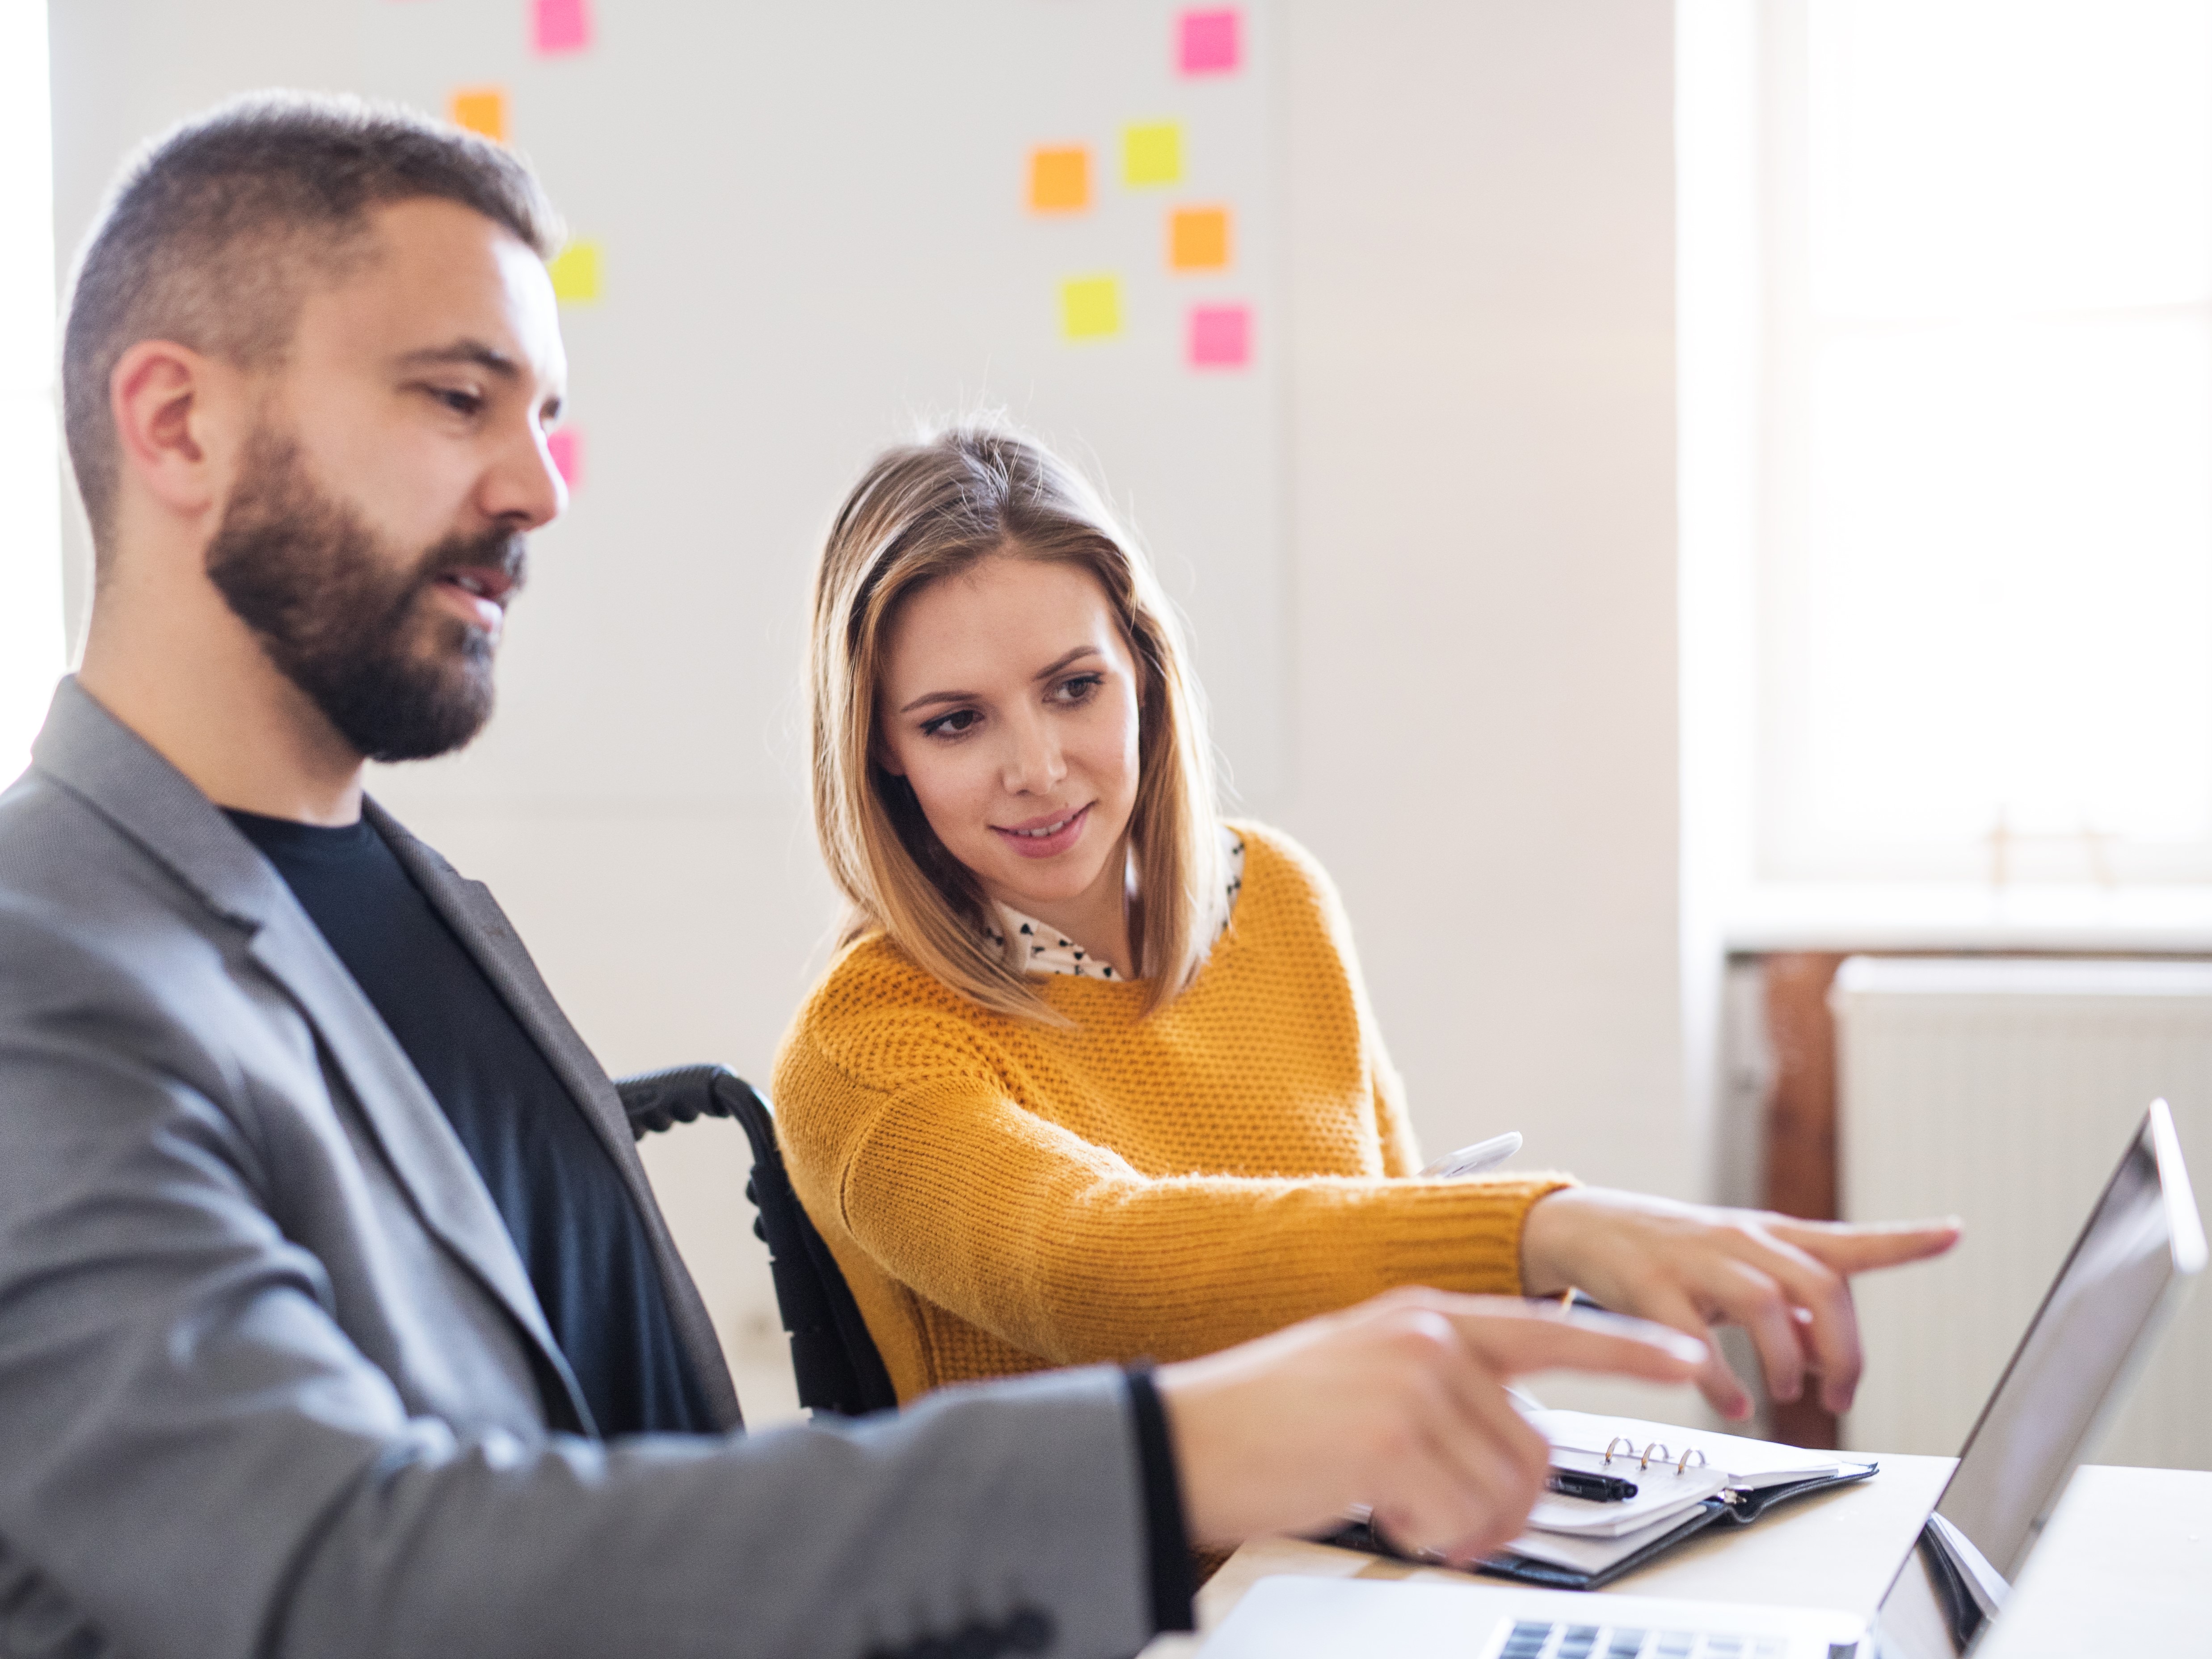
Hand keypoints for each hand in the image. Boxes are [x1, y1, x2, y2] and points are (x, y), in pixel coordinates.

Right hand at [1154, 1287, 1706, 1565]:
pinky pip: (1461, 1516)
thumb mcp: (1364, 1368)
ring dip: (1463, 1526)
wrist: (1185, 1434)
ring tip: (1404, 1514)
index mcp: (1428, 1317)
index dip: (1631, 1350)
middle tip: (1446, 1521)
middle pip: (1534, 1445)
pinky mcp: (1393, 1437)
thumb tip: (1508, 1433)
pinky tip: (1383, 1516)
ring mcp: (1413, 1384)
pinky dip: (1430, 1538)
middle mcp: (1430, 1340)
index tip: (1691, 1358)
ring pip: (1505, 1488)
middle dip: (1505, 1503)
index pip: (1555, 1332)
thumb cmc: (1267, 1415)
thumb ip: (1441, 1380)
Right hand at [1518, 1187, 1961, 1419]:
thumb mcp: (1740, 1272)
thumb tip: (1832, 1361)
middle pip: (1819, 1285)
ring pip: (1764, 1305)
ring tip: (1783, 1396)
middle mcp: (1741, 1240)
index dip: (1903, 1239)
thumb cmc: (1676, 1254)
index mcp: (1770, 1236)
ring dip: (1786, 1361)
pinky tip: (1730, 1401)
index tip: (1954, 1234)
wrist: (1589, 1225)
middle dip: (1843, 1351)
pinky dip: (1720, 1381)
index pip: (1848, 1240)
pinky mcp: (1650, 1285)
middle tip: (1839, 1397)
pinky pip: (1694, 1338)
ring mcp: (1696, 1258)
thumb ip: (1791, 1312)